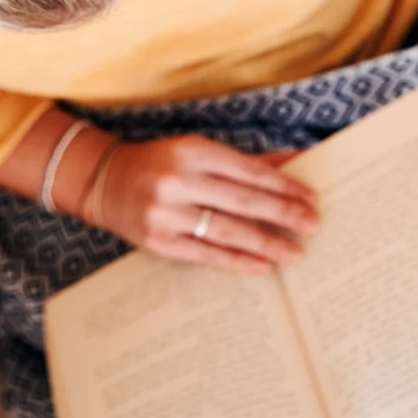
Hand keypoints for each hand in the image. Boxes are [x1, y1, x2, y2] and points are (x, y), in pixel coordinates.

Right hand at [88, 136, 318, 274]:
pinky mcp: (157, 241)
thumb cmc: (162, 164)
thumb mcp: (199, 152)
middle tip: (313, 225)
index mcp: (192, 151)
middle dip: (282, 214)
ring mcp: (166, 213)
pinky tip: (261, 266)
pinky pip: (205, 254)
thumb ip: (246, 160)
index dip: (283, 185)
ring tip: (294, 253)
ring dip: (265, 243)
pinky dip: (236, 261)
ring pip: (226, 230)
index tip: (310, 197)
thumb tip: (295, 160)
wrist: (104, 182)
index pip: (248, 170)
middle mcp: (178, 180)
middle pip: (242, 200)